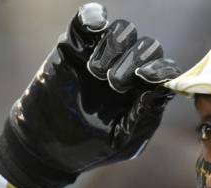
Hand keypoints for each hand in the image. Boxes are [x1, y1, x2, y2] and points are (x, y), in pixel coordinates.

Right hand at [0, 3, 181, 187]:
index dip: (160, 69)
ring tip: (96, 73)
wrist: (46, 146)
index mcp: (143, 92)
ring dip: (114, 47)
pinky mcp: (75, 45)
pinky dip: (93, 17)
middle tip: (114, 85)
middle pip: (147, 46)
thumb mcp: (122, 140)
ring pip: (124, 30)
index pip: (164, 70)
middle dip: (134, 61)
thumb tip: (159, 88)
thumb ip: (144, 116)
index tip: (145, 78)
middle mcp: (127, 70)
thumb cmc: (90, 147)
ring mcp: (101, 55)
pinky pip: (89, 18)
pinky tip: (91, 31)